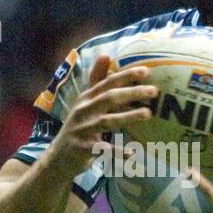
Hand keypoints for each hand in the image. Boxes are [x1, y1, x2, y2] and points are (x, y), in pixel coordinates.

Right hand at [43, 55, 157, 180]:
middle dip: (131, 93)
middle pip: (109, 98)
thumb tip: (106, 54)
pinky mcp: (82, 149)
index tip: (146, 71)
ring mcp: (81, 130)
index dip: (125, 76)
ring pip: (106, 121)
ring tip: (148, 114)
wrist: (58, 158)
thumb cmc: (78, 127)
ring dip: (128, 117)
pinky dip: (117, 151)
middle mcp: (83, 111)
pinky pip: (102, 149)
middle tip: (154, 91)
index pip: (107, 83)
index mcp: (86, 98)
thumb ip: (96, 80)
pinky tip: (133, 153)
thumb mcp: (84, 102)